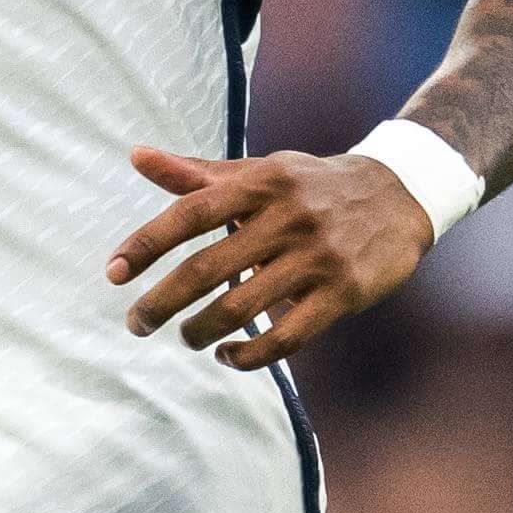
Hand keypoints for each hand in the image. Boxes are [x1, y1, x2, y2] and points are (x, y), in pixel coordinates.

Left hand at [105, 145, 433, 367]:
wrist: (399, 194)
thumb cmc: (309, 186)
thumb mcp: (258, 172)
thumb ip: (195, 173)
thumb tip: (135, 155)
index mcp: (259, 184)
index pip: (188, 215)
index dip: (146, 245)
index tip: (112, 274)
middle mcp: (285, 219)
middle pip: (207, 269)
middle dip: (161, 302)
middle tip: (135, 323)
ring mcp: (316, 258)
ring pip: (242, 308)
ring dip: (201, 331)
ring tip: (185, 337)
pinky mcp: (343, 294)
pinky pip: (287, 337)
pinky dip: (250, 355)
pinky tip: (228, 356)